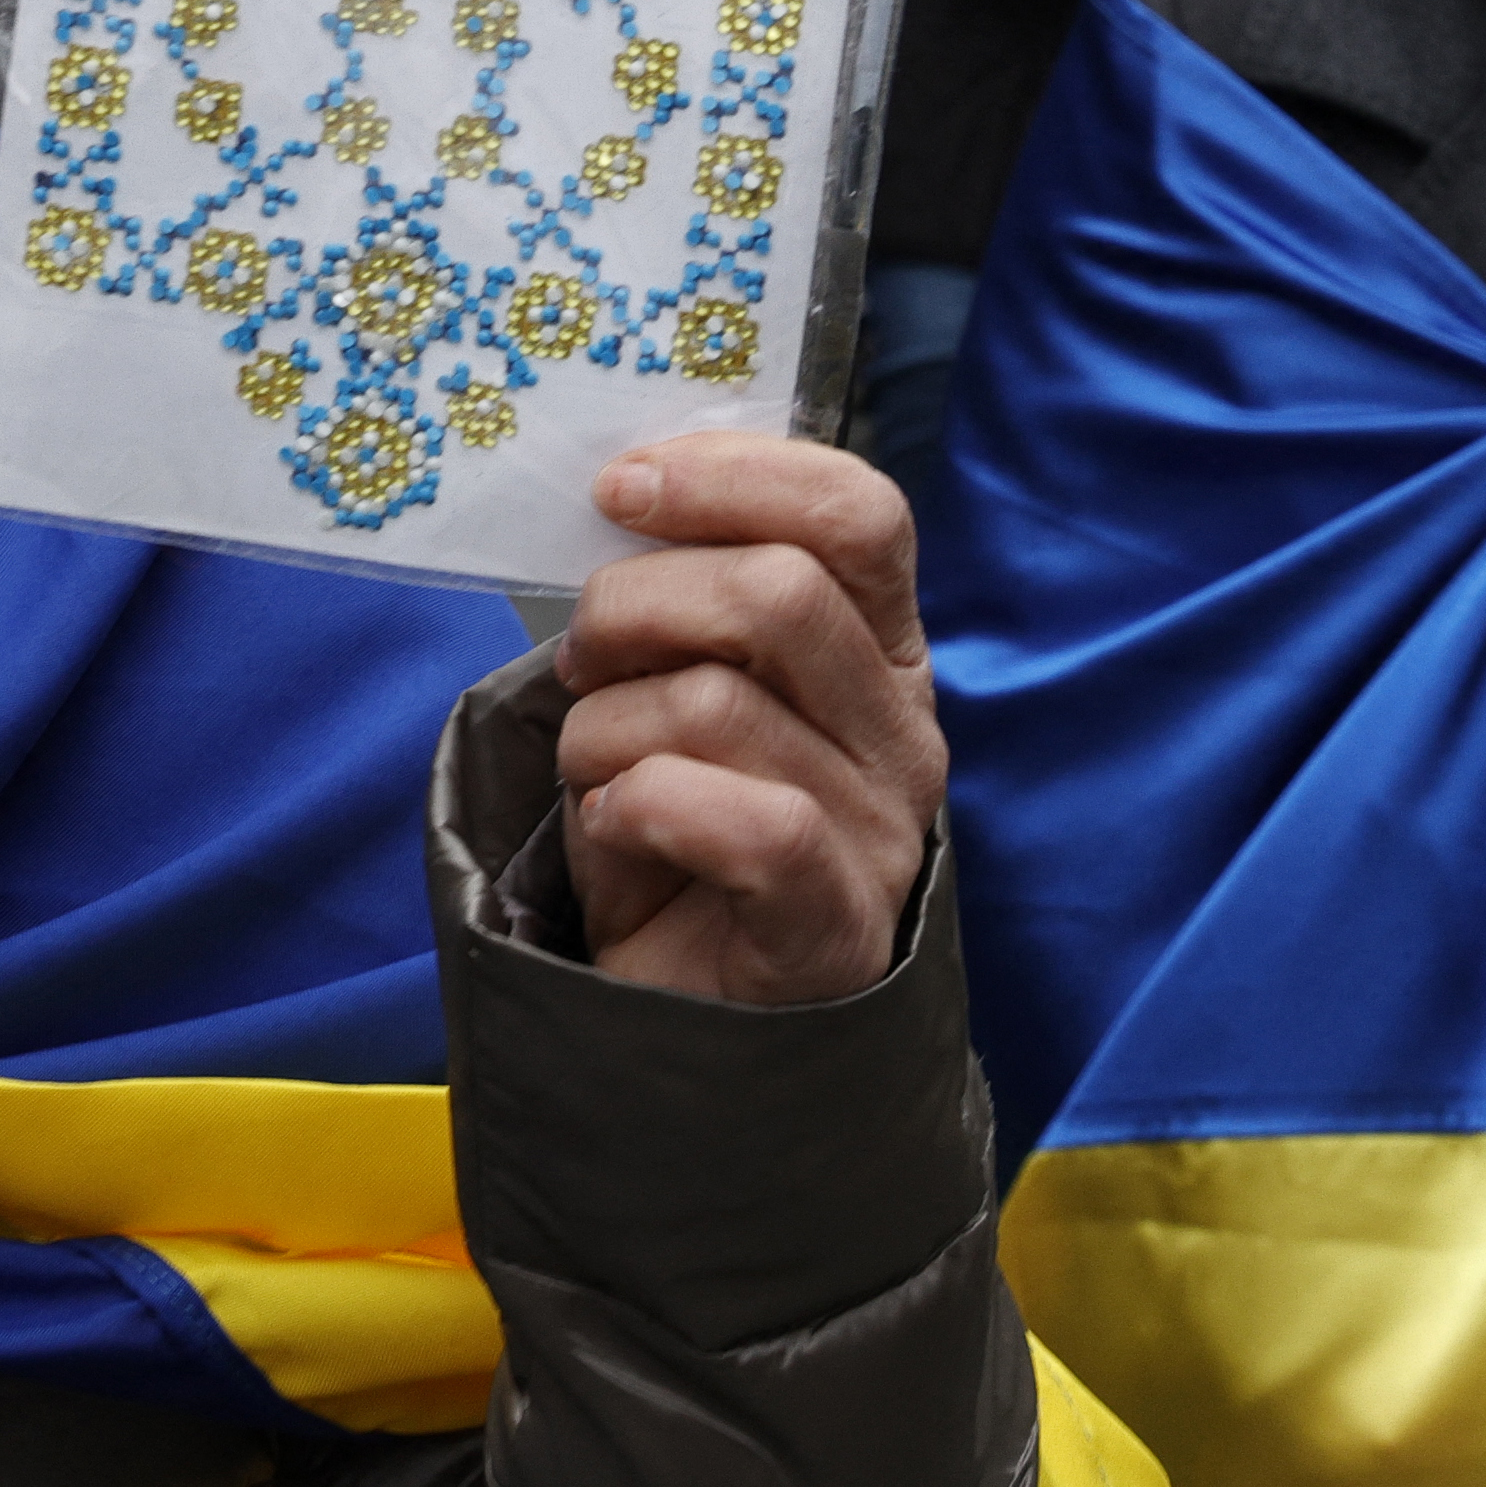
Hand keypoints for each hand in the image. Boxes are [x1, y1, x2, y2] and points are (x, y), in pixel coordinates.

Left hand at [556, 432, 939, 1005]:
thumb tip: (627, 490)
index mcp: (880, 646)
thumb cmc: (677, 823)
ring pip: (716, 705)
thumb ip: (685, 591)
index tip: (618, 489)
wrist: (687, 1010)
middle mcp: (903, 730)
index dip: (732, 477)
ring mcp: (881, 831)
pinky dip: (641, 808)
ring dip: (605, 730)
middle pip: (776, 593)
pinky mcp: (835, 922)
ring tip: (597, 773)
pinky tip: (620, 829)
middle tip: (582, 661)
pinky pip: (742, 823)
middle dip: (632, 607)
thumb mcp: (682, 680)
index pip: (856, 513)